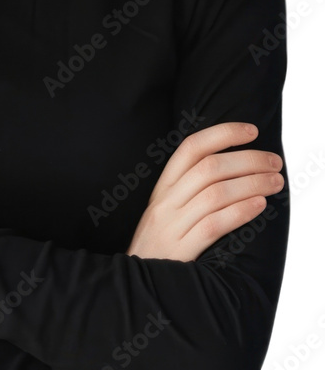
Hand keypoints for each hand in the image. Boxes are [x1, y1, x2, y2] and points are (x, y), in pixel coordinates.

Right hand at [125, 122, 284, 261]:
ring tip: (275, 182)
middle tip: (275, 162)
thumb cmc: (160, 244)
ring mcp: (172, 225)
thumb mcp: (166, 210)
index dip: (222, 133)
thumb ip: (189, 189)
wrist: (137, 282)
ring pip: (215, 193)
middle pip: (209, 167)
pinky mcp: (181, 250)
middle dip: (248, 159)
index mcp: (163, 187)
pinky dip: (240, 212)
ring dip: (252, 184)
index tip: (251, 131)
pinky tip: (259, 206)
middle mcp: (166, 201)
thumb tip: (233, 166)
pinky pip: (214, 225)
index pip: (191, 147)